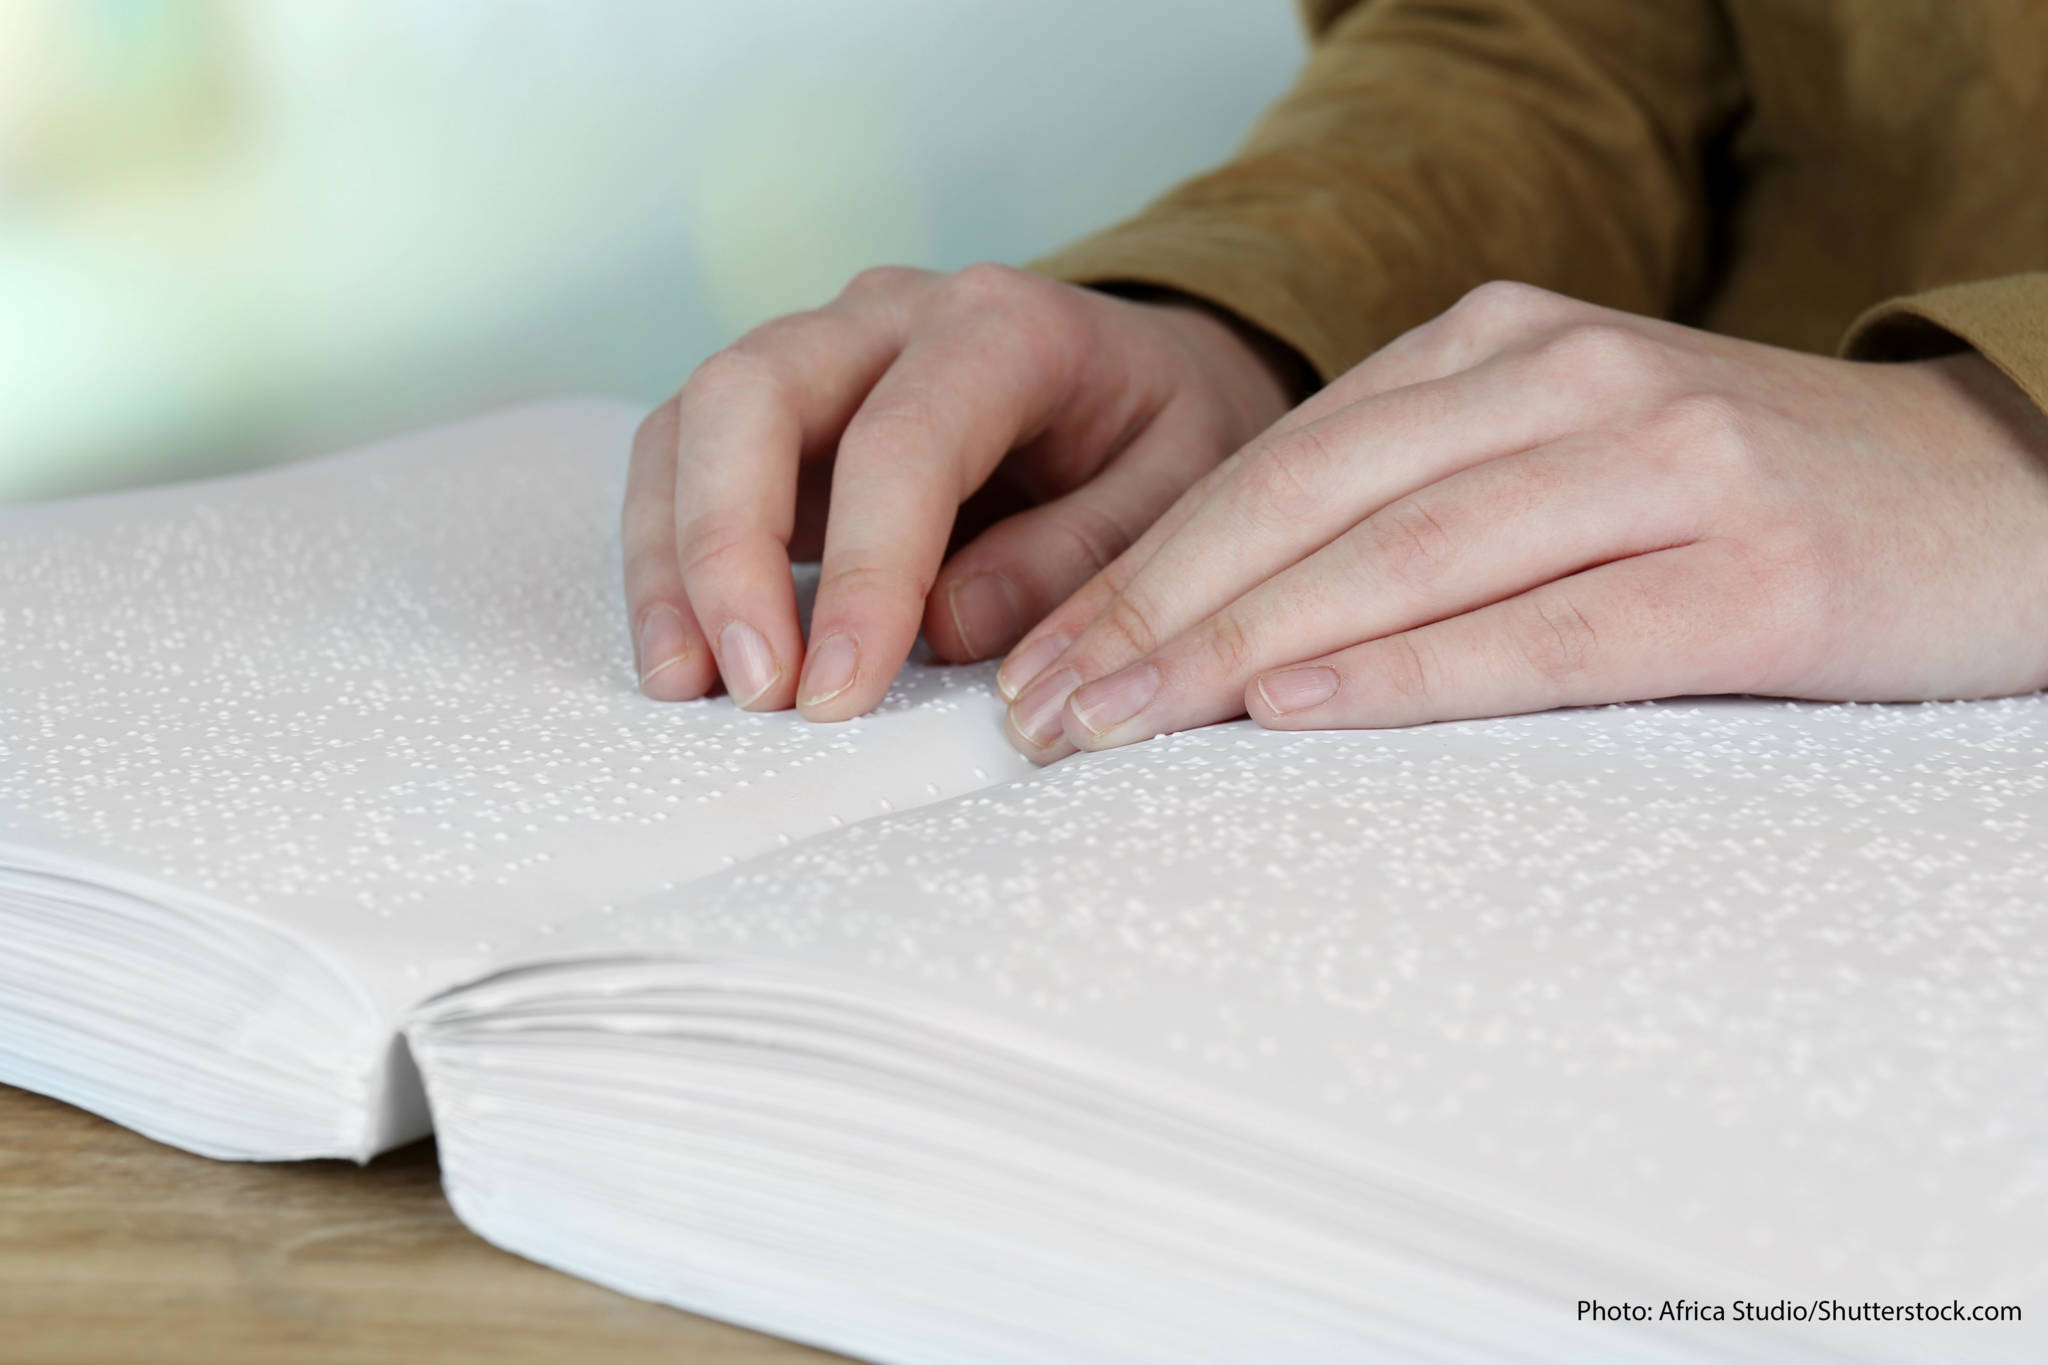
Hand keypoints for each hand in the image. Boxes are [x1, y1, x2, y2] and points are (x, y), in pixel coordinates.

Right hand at [623, 264, 1299, 716]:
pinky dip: (670, 559)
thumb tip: (945, 627)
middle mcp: (890, 316)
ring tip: (689, 687)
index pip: (903, 440)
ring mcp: (819, 353)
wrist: (1146, 378)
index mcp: (1006, 325)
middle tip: (755, 689)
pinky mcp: (777, 412)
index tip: (839, 693)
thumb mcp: (1182, 495)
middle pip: (752, 393)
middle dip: (729, 548)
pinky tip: (687, 655)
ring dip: (676, 561)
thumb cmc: (1164, 439)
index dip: (862, 572)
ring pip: (694, 423)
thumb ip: (1084, 558)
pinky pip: (684, 461)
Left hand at [997, 282, 2047, 760]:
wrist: (2006, 488)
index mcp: (1502, 345)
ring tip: (1117, 724)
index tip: (1041, 658)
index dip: (1147, 563)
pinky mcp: (1754, 573)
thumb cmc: (1746, 498)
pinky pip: (1547, 628)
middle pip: (1313, 502)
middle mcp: (1568, 378)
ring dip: (1241, 646)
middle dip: (1154, 611)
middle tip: (1039, 710)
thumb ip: (1421, 505)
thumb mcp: (1563, 459)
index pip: (1280, 462)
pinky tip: (1297, 709)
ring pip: (1406, 557)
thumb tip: (1230, 623)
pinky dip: (1412, 672)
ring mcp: (1666, 464)